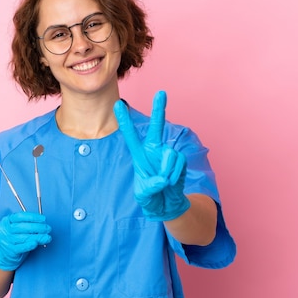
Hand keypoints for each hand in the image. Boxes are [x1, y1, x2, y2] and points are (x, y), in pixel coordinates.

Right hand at [0, 212, 51, 270]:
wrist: (6, 253)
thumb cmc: (15, 237)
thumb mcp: (18, 228)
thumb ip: (29, 224)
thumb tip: (43, 224)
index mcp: (7, 220)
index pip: (20, 216)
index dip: (33, 217)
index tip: (43, 219)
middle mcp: (5, 230)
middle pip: (22, 227)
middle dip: (37, 227)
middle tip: (48, 228)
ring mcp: (6, 240)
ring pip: (23, 237)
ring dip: (38, 237)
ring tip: (47, 237)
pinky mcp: (10, 250)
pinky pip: (21, 247)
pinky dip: (29, 245)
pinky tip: (36, 243)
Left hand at [114, 90, 190, 220]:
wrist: (167, 205)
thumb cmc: (150, 198)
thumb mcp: (143, 195)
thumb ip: (150, 186)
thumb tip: (163, 178)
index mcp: (140, 155)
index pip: (131, 136)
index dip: (125, 121)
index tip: (117, 105)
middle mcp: (154, 150)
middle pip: (156, 127)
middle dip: (159, 110)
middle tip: (161, 92)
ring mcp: (168, 154)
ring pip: (169, 154)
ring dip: (166, 171)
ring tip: (163, 182)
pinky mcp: (180, 160)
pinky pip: (178, 163)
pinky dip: (175, 175)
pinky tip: (172, 182)